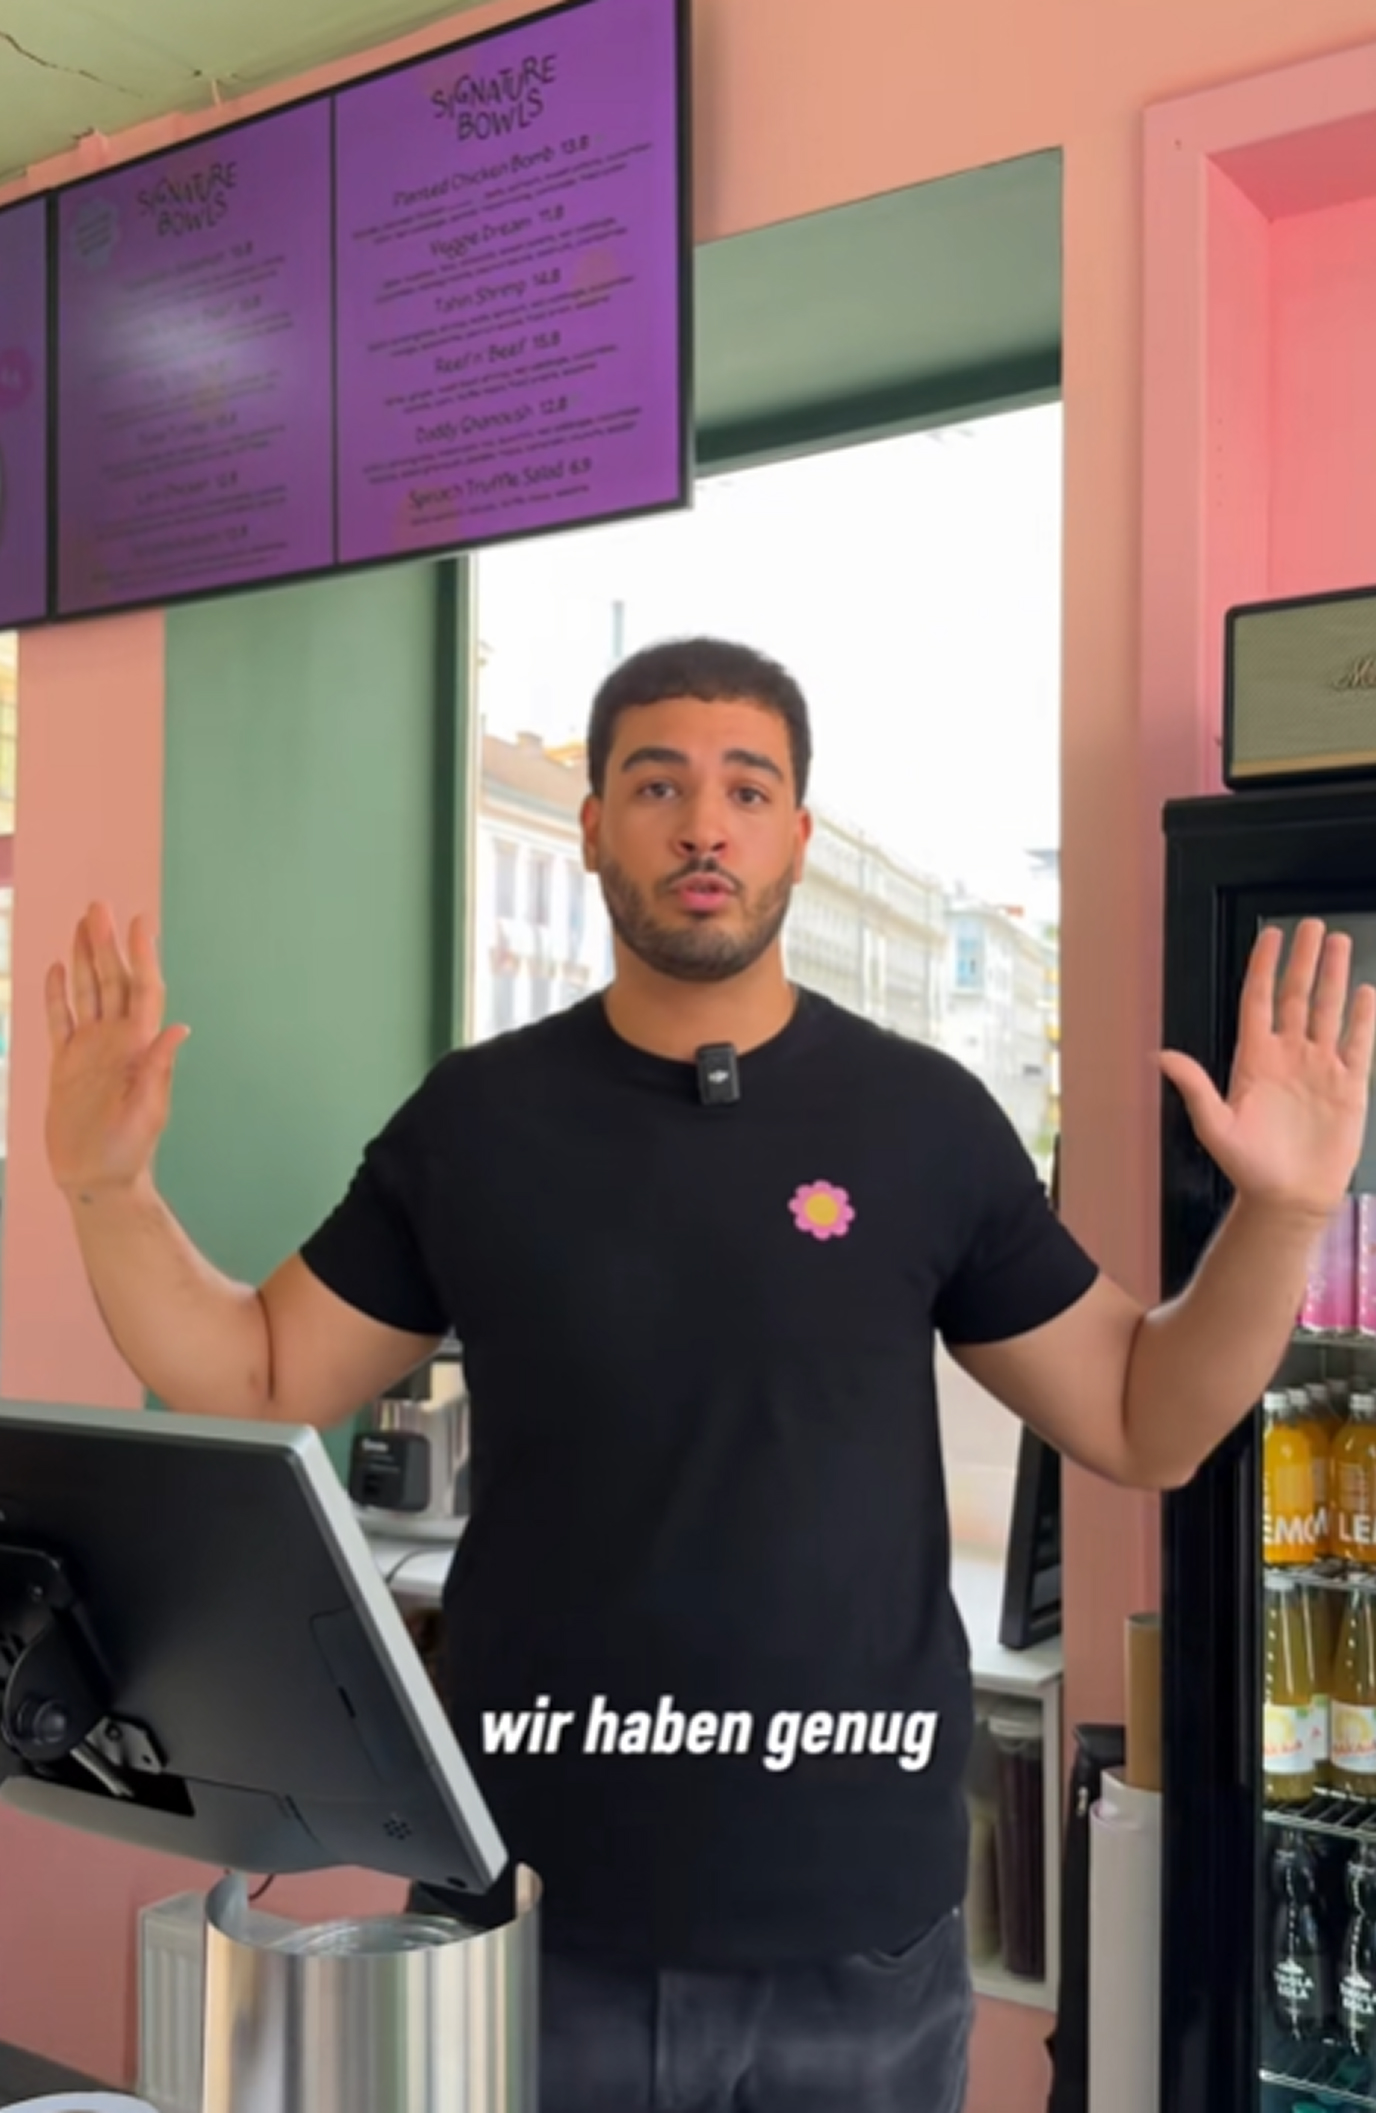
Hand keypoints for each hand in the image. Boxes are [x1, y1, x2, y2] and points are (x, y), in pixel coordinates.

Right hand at [44, 902, 190, 1197]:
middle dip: (106, 944)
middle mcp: (116, 1042)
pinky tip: (57, 968)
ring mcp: (89, 1051)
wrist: (97, 1179)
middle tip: (99, 906)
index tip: (141, 920)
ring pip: (85, 993)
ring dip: (84, 958)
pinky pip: (59, 1020)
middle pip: (111, 981)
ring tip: (82, 924)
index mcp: (138, 1047)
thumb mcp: (147, 1112)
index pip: (143, 990)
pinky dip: (58, 994)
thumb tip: (179, 1029)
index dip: (142, 955)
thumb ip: (157, 1070)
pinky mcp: (66, 1064)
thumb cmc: (129, 1151)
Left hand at [1158, 919, 1375, 1220]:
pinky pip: (1358, 1045)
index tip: (1270, 936)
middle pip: (1297, 996)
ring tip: (1340, 943)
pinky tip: (1365, 993)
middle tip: (1311, 926)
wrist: (1287, 1199)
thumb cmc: (1248, 1166)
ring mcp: (1319, 1068)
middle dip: (1304, 960)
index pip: (1259, 1001)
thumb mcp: (1214, 1126)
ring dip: (1335, 977)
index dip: (1263, 968)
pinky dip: (1363, 1020)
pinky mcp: (1347, 1087)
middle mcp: (1288, 1056)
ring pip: (1329, 1011)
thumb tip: (1161, 1056)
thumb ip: (1194, 1087)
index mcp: (1254, 1059)